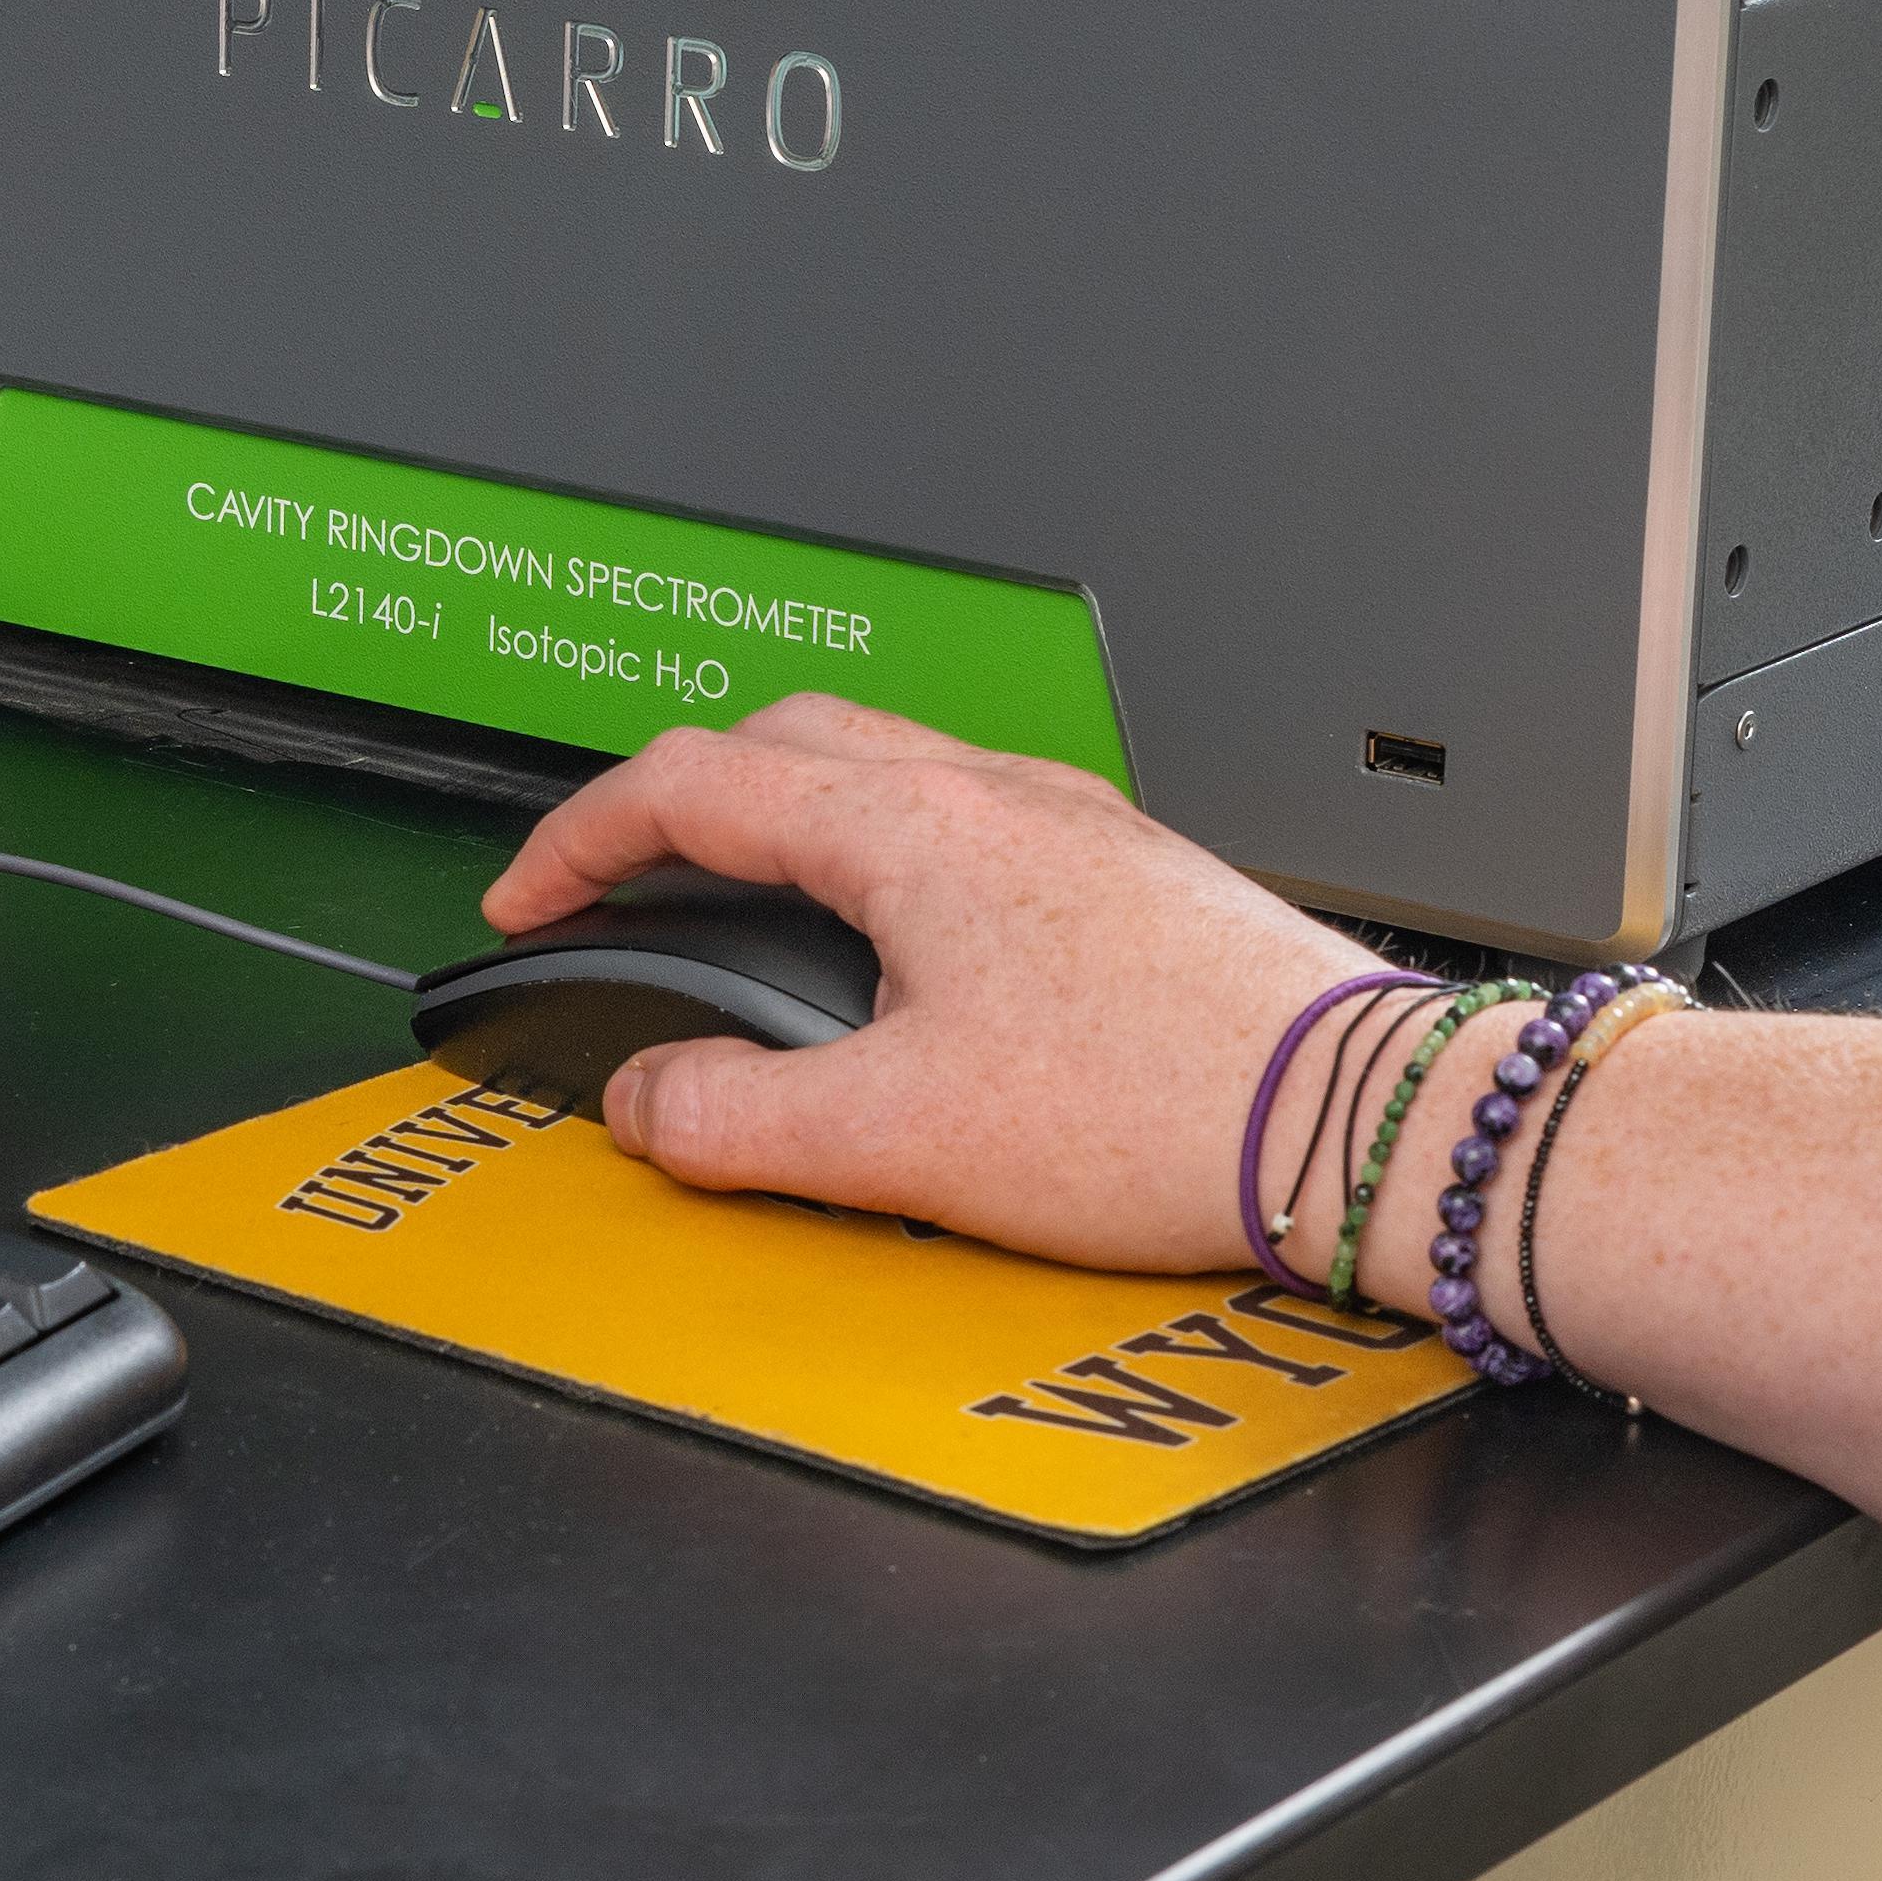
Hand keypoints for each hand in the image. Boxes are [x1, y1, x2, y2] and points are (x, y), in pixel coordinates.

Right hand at [479, 696, 1373, 1267]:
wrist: (1351, 1119)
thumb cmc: (1164, 1107)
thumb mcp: (896, 1139)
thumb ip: (737, 1120)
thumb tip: (653, 1104)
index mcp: (908, 829)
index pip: (687, 782)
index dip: (577, 839)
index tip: (531, 897)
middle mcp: (991, 794)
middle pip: (783, 742)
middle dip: (676, 804)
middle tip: (624, 886)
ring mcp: (1070, 823)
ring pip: (884, 773)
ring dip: (787, 822)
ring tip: (751, 919)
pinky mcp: (1128, 873)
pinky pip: (967, 824)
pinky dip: (885, 860)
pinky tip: (906, 959)